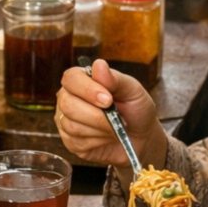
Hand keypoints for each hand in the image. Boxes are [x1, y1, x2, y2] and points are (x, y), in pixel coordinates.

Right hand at [55, 59, 165, 173]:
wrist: (141, 138)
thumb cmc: (135, 109)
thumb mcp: (133, 91)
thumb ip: (115, 79)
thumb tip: (98, 64)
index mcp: (81, 80)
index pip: (71, 78)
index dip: (87, 89)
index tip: (108, 99)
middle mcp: (68, 98)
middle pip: (68, 104)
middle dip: (96, 115)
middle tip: (118, 119)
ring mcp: (66, 120)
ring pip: (72, 125)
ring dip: (100, 129)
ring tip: (115, 128)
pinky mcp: (70, 141)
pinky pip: (77, 142)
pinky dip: (98, 141)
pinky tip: (107, 138)